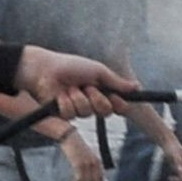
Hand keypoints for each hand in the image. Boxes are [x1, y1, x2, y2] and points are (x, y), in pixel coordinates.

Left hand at [14, 45, 133, 119]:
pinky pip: (70, 114)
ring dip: (78, 97)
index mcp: (101, 91)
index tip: (119, 100)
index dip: (120, 105)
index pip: (117, 105)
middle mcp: (91, 102)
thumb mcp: (97, 71)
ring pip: (86, 112)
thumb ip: (116, 82)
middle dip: (97, 98)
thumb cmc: (71, 66)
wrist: (44, 69)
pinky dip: (65, 102)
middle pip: (105, 111)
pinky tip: (60, 94)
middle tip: (87, 87)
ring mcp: (77, 109)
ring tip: (69, 87)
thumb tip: (137, 87)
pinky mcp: (62, 115)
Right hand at [67, 135, 110, 180]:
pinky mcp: (79, 164)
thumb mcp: (88, 155)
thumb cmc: (78, 147)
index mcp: (98, 161)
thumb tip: (90, 176)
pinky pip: (80, 178)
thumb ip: (90, 164)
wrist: (71, 138)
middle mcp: (94, 163)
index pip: (101, 179)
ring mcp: (87, 164)